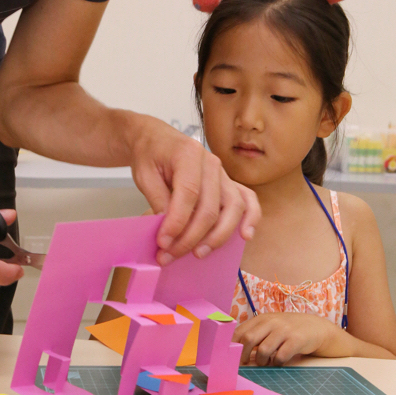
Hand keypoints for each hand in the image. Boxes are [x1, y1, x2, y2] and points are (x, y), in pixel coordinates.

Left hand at [129, 116, 259, 264]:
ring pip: (232, 208)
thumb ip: (158, 200)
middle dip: (191, 237)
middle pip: (210, 206)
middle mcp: (211, 163)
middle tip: (170, 255)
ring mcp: (223, 174)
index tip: (163, 242)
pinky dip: (251, 218)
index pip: (188, 193)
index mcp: (188, 154)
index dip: (177, 222)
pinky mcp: (228, 184)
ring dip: (217, 236)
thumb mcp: (144, 175)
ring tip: (198, 253)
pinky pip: (248, 200)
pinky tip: (245, 235)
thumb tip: (170, 231)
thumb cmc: (150, 155)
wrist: (156, 139)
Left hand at [232, 312, 335, 365]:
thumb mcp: (270, 325)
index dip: (232, 345)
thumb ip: (255, 333)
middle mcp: (271, 322)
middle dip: (243, 355)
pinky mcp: (296, 341)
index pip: (240, 331)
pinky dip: (276, 363)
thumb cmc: (287, 329)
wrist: (315, 327)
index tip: (229, 355)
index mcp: (261, 318)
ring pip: (263, 350)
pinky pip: (280, 357)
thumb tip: (235, 349)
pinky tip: (277, 362)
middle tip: (244, 363)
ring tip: (264, 362)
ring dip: (261, 361)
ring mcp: (284, 331)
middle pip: (248, 339)